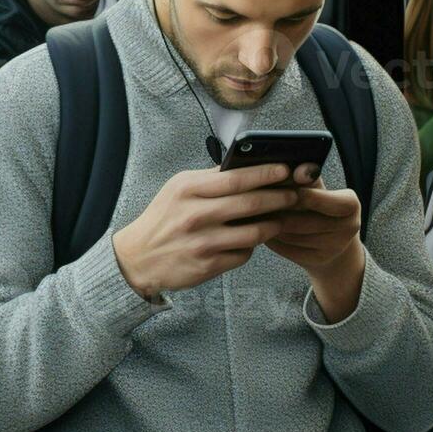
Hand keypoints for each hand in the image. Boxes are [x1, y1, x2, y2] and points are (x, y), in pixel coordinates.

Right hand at [112, 163, 298, 300]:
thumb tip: (245, 166)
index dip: (266, 173)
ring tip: (280, 219)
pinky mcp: (208, 265)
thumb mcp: (178, 189)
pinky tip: (252, 240)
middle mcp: (196, 215)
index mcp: (189, 189)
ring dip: (273, 225)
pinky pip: (243, 254)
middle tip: (294, 195)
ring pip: (254, 232)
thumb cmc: (163, 218)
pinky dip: (252, 246)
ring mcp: (202, 242)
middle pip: (251, 204)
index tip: (285, 169)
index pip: (236, 178)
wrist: (138, 258)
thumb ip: (209, 178)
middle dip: (280, 198)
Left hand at [265, 164, 365, 321]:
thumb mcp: (316, 188)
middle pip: (300, 219)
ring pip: (290, 235)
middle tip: (251, 203)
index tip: (271, 187)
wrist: (333, 240)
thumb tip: (296, 168)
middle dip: (275, 211)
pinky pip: (286, 249)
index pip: (316, 198)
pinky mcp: (318, 261)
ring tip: (253, 215)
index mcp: (351, 204)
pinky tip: (262, 229)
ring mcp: (335, 248)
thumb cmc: (319, 205)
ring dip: (268, 225)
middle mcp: (349, 227)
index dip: (291, 193)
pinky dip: (271, 238)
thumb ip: (305, 177)